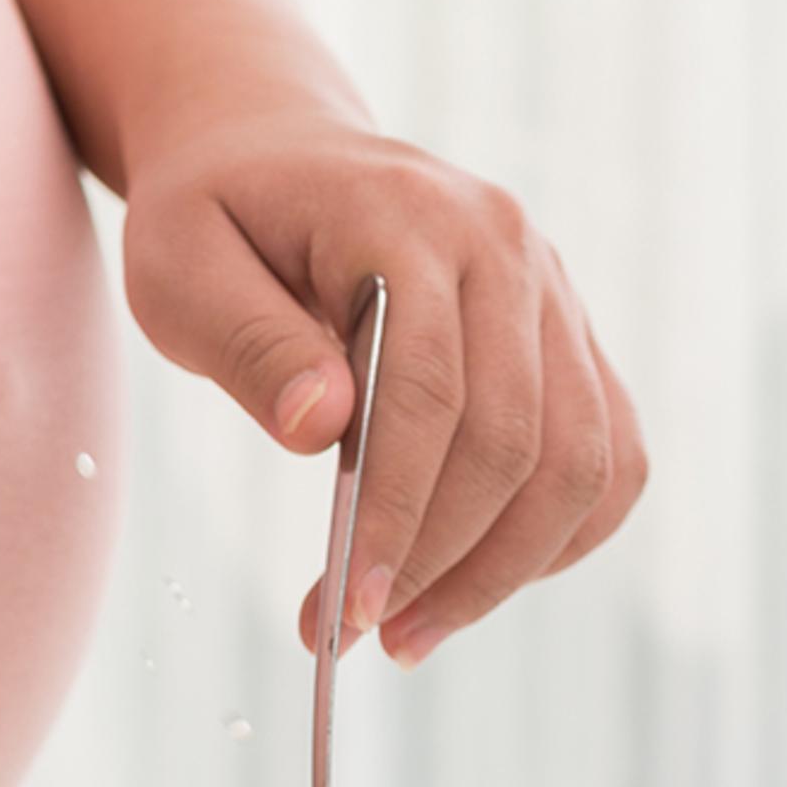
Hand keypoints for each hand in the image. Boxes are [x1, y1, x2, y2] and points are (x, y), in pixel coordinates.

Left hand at [119, 111, 646, 663]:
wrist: (275, 151)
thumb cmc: (216, 215)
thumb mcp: (180, 267)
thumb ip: (248, 343)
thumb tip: (321, 428)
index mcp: (409, 218)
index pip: (428, 390)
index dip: (394, 513)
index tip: (346, 610)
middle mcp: (507, 248)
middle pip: (518, 438)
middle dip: (442, 559)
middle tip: (362, 635)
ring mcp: (551, 291)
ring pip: (581, 460)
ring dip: (505, 569)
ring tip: (410, 632)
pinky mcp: (567, 336)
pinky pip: (606, 454)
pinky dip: (556, 537)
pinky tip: (473, 582)